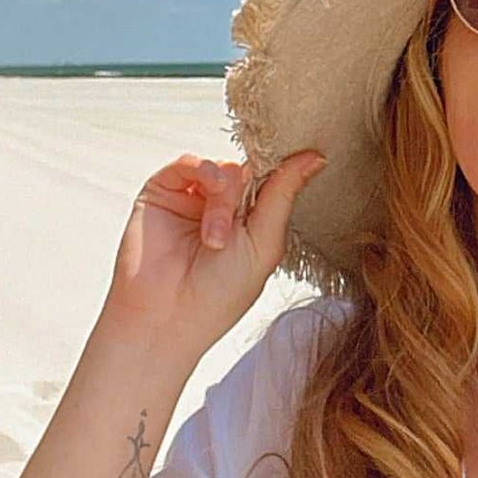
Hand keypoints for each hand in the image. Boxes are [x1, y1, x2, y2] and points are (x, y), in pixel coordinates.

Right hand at [103, 148, 327, 356]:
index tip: (302, 157)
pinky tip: (206, 193)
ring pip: (221, 168)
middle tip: (231, 233)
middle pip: (247, 172)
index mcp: (251, 220)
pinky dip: (202, 170)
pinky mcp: (162, 191)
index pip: (271, 180)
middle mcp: (222, 207)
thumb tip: (315, 158)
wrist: (165, 320)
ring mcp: (192, 198)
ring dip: (222, 197)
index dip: (282, 171)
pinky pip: (187, 162)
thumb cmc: (216, 297)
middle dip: (244, 197)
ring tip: (213, 237)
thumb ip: (284, 196)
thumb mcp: (264, 245)